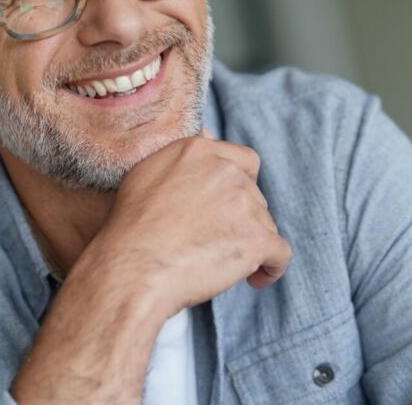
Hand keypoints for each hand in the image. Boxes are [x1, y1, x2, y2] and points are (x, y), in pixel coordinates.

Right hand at [77, 131, 292, 320]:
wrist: (132, 268)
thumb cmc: (131, 228)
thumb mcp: (147, 174)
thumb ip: (183, 155)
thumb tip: (209, 132)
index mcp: (198, 151)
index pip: (245, 161)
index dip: (241, 187)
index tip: (227, 208)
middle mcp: (225, 171)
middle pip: (255, 196)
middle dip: (241, 219)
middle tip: (211, 242)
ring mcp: (244, 203)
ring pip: (265, 225)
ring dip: (249, 244)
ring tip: (219, 264)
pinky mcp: (257, 238)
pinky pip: (280, 254)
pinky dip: (271, 268)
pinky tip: (254, 279)